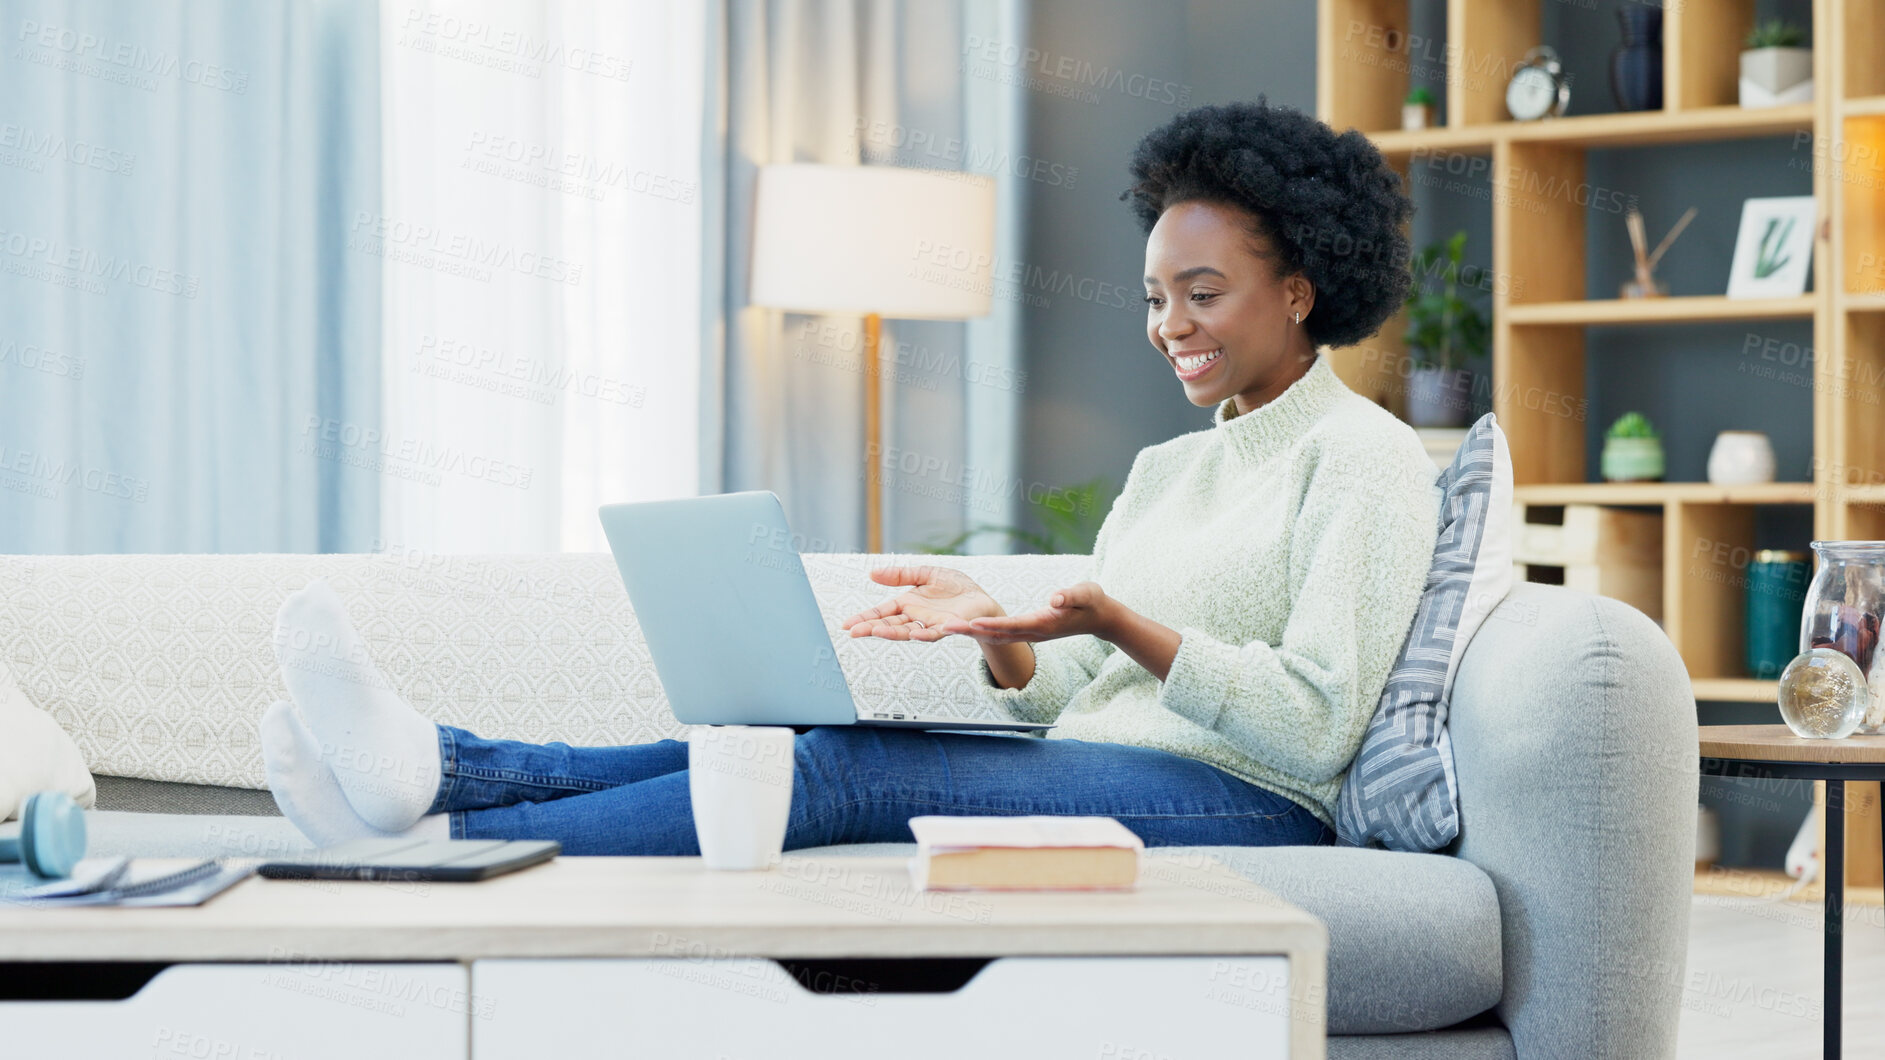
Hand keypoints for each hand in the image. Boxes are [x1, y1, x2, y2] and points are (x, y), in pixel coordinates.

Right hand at [841, 565, 1003, 641]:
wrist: (981, 598)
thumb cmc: (954, 587)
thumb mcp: (925, 573)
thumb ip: (900, 575)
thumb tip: (872, 573)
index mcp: (907, 603)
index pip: (881, 612)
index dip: (865, 618)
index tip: (847, 625)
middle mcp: (915, 617)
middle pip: (889, 624)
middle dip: (871, 628)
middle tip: (853, 632)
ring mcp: (930, 624)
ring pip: (908, 631)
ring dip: (892, 633)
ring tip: (876, 632)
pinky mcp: (948, 627)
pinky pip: (935, 632)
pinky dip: (925, 634)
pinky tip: (915, 634)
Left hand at [941, 581, 1115, 645]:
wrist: (1100, 618)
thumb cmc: (1092, 602)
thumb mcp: (1086, 593)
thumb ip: (1071, 595)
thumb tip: (1055, 598)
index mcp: (1044, 623)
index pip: (1013, 625)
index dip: (992, 625)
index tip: (972, 624)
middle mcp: (1034, 632)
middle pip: (997, 635)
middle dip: (971, 632)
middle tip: (945, 628)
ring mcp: (1031, 634)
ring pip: (996, 637)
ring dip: (972, 634)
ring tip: (946, 628)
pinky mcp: (1029, 631)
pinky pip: (1001, 635)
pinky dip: (982, 633)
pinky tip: (967, 629)